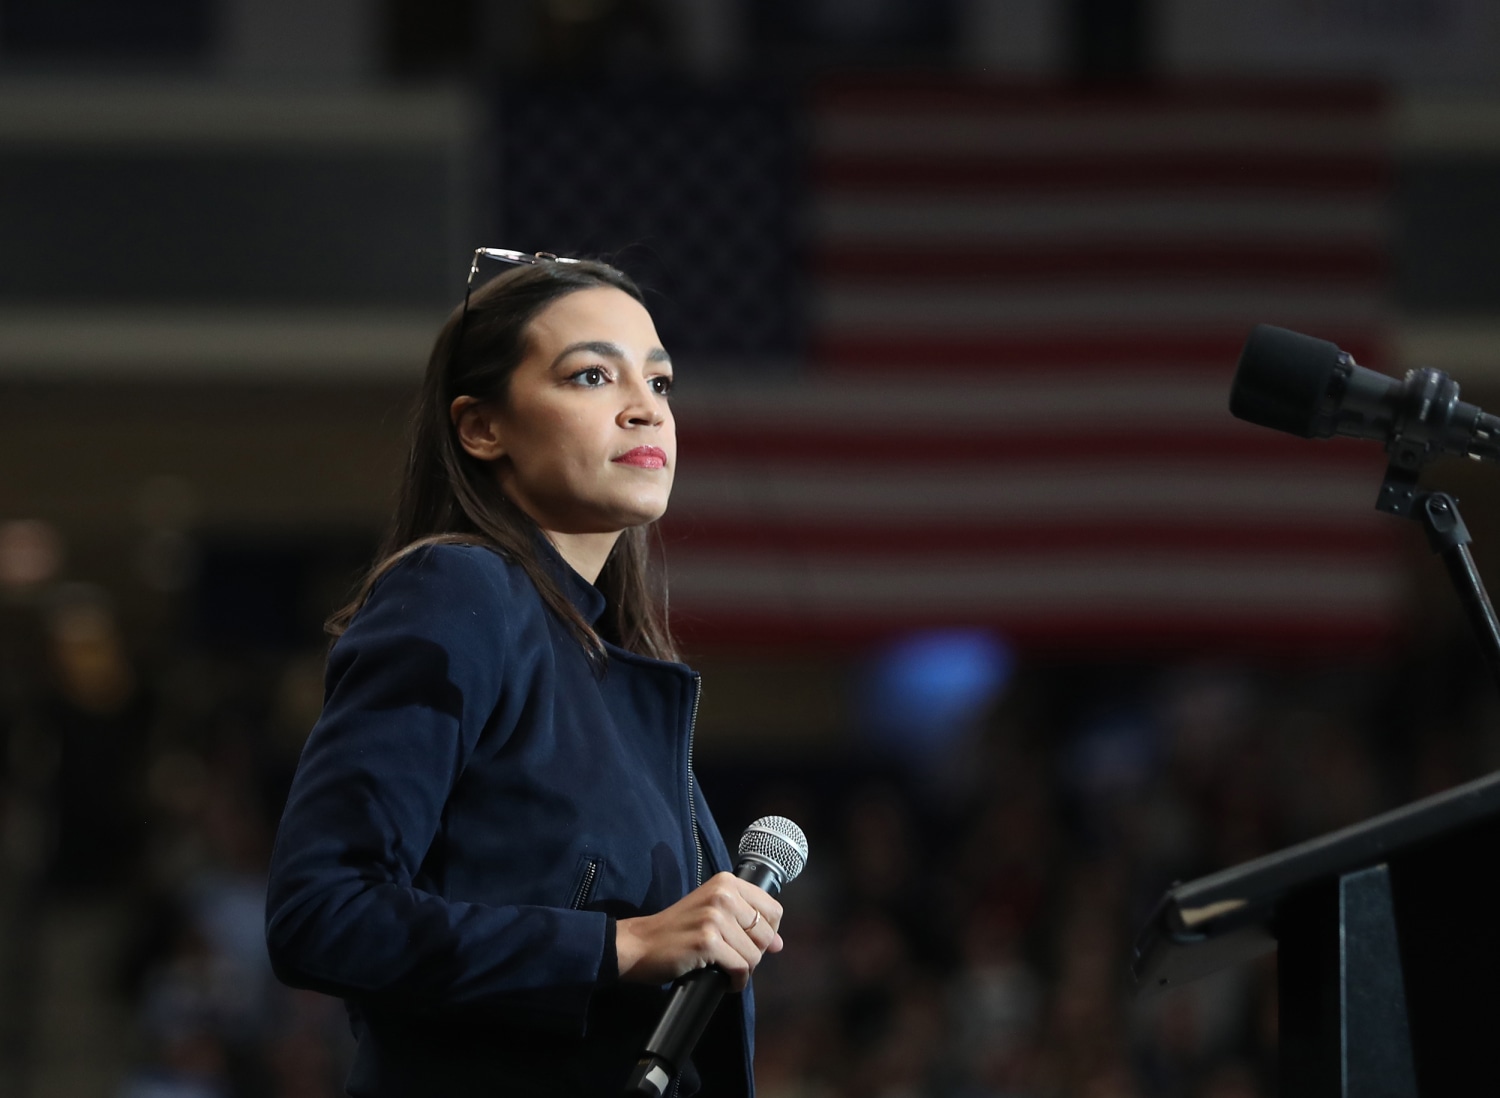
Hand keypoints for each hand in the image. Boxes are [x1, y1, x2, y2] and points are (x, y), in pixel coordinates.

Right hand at [615, 872, 783, 990]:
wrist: (640, 944)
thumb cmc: (676, 931)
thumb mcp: (712, 914)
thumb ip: (746, 922)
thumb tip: (779, 944)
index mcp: (726, 882)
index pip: (772, 909)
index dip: (767, 932)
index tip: (750, 942)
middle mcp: (723, 895)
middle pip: (765, 935)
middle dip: (753, 954)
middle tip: (731, 958)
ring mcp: (714, 917)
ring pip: (754, 955)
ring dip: (742, 970)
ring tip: (723, 968)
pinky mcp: (707, 942)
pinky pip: (740, 969)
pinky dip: (735, 982)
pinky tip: (723, 980)